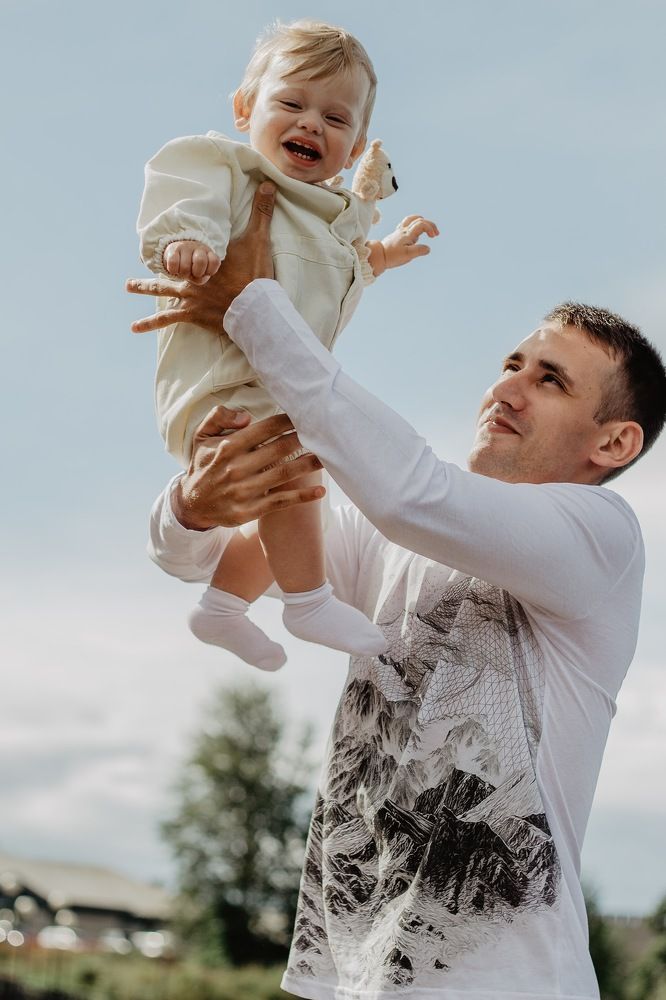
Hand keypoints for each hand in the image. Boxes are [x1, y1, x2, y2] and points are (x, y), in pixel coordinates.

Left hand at [127, 181, 276, 334]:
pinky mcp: (191, 313)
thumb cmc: (255, 274)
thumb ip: (261, 212)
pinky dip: (150, 323)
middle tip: (142, 251)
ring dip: (144, 287)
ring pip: (162, 290)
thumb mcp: (259, 239)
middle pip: (170, 265)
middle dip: (157, 261)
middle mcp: (192, 274)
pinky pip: (166, 319)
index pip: (191, 247)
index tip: (175, 240)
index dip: (185, 245)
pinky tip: (134, 328)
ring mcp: (189, 294)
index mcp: (205, 256)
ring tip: (128, 286)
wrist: (253, 306)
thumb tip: (268, 184)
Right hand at [163, 240, 220, 284]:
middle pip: (200, 261)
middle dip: (196, 273)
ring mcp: (185, 246)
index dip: (209, 271)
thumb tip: (194, 276)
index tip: (204, 272)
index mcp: (209, 253)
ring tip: (183, 271)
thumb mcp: (200, 275)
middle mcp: (198, 247)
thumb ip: (200, 278)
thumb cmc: (192, 268)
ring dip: (183, 273)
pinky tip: (175, 269)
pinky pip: (173, 263)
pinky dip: (174, 270)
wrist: (177, 255)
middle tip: (192, 272)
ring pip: (185, 266)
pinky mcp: (172, 249)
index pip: (215, 262)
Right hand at [172, 405, 323, 530]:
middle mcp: (238, 468)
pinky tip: (320, 491)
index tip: (305, 415)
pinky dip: (302, 496)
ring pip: (285, 474)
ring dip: (309, 465)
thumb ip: (220, 417)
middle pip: (280, 449)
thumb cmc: (203, 465)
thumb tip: (247, 416)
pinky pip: (282, 501)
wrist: (192, 504)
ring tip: (329, 456)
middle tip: (324, 432)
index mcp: (228, 447)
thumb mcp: (201, 435)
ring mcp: (245, 490)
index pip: (265, 429)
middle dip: (304, 439)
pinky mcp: (251, 510)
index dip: (288, 421)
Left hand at [374, 215, 439, 273]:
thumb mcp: (407, 255)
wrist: (379, 256)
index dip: (430, 228)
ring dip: (422, 222)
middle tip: (435, 234)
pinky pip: (406, 224)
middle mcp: (404, 230)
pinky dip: (413, 224)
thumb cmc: (392, 256)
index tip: (434, 236)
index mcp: (408, 234)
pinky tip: (415, 232)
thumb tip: (428, 248)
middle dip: (430, 225)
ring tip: (427, 229)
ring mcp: (400, 231)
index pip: (422, 224)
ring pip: (412, 220)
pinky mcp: (396, 235)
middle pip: (419, 220)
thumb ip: (419, 251)